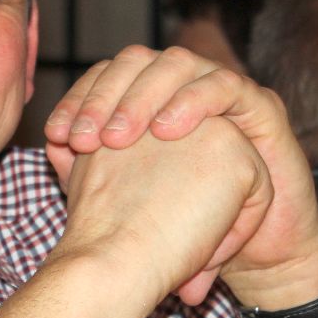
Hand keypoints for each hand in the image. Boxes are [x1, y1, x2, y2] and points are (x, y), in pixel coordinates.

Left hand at [45, 46, 317, 308]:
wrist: (255, 255)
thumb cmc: (190, 232)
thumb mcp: (135, 208)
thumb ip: (97, 180)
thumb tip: (56, 152)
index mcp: (150, 102)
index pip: (107, 77)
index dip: (79, 99)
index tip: (57, 134)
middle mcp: (184, 89)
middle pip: (136, 62)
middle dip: (105, 95)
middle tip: (84, 137)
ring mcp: (223, 92)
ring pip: (178, 64)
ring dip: (145, 96)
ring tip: (119, 137)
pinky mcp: (261, 107)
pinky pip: (226, 86)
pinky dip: (194, 101)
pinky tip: (168, 131)